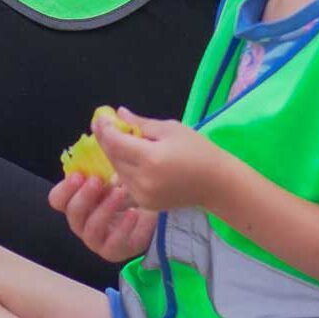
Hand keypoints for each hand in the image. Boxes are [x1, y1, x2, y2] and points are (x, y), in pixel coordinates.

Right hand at [49, 172, 156, 262]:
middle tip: (98, 181)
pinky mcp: (113, 252)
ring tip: (121, 193)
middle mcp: (80, 223)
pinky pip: (114, 243)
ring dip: (105, 209)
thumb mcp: (109, 177)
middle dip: (84, 196)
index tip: (79, 175)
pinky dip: (123, 227)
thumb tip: (98, 134)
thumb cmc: (122, 193)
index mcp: (74, 203)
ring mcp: (95, 240)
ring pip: (91, 228)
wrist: (146, 216)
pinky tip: (134, 213)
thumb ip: (98, 165)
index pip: (56, 200)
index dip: (65, 188)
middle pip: (72, 213)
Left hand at [97, 108, 233, 213]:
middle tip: (100, 124)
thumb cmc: (198, 151)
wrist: (219, 185)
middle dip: (105, 139)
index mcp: (150, 159)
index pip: (115, 142)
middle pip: (113, 156)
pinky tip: (125, 155)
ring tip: (112, 137)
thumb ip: (141, 123)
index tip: (100, 116)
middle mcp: (143, 180)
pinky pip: (126, 182)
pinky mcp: (147, 204)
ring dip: (113, 153)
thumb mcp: (170, 129)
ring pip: (117, 170)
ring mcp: (144, 195)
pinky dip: (123, 168)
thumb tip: (119, 113)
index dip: (105, 128)